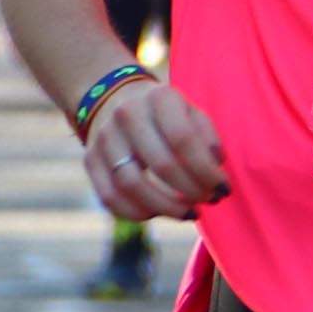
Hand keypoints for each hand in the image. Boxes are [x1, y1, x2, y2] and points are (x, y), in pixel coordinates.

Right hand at [84, 75, 230, 220]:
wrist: (117, 100)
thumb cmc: (168, 115)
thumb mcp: (192, 113)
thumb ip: (208, 138)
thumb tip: (215, 168)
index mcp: (159, 98)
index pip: (184, 140)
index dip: (206, 171)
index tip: (223, 188)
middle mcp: (127, 114)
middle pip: (161, 164)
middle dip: (192, 190)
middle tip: (209, 200)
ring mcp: (104, 138)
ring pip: (131, 185)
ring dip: (166, 207)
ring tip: (190, 213)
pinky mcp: (89, 160)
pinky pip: (110, 197)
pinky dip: (137, 213)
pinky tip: (159, 212)